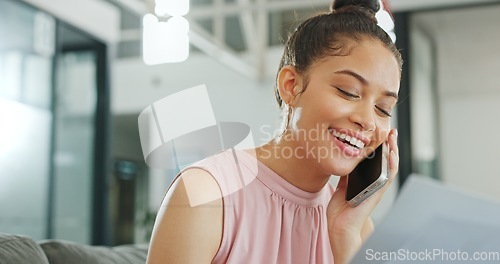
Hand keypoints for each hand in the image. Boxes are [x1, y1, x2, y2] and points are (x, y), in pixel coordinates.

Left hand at [326, 129, 398, 263]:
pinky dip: (391, 164)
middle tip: (390, 129)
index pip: (377, 159)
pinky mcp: (378, 192)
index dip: (380, 146)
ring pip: (390, 165)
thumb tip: (345, 158)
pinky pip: (388, 176)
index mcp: (367, 180)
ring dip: (394, 150)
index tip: (381, 131)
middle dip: (389, 144)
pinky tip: (392, 153)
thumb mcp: (343, 184)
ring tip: (393, 136)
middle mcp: (375, 182)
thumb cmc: (341, 208)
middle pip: (386, 160)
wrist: (340, 225)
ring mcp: (378, 187)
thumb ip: (347, 173)